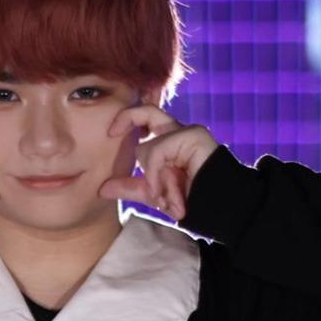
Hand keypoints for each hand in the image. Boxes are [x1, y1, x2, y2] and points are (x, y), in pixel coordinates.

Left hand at [98, 105, 219, 220]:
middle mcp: (178, 132)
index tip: (110, 133)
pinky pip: (158, 151)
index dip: (126, 118)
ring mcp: (188, 132)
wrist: (218, 210)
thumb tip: (102, 189)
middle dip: (127, 119)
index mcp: (169, 140)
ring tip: (165, 199)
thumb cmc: (191, 200)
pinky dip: (155, 175)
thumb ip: (131, 187)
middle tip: (111, 132)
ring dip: (152, 179)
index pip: (145, 116)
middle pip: (147, 111)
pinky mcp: (194, 136)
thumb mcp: (154, 193)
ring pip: (150, 148)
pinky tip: (165, 194)